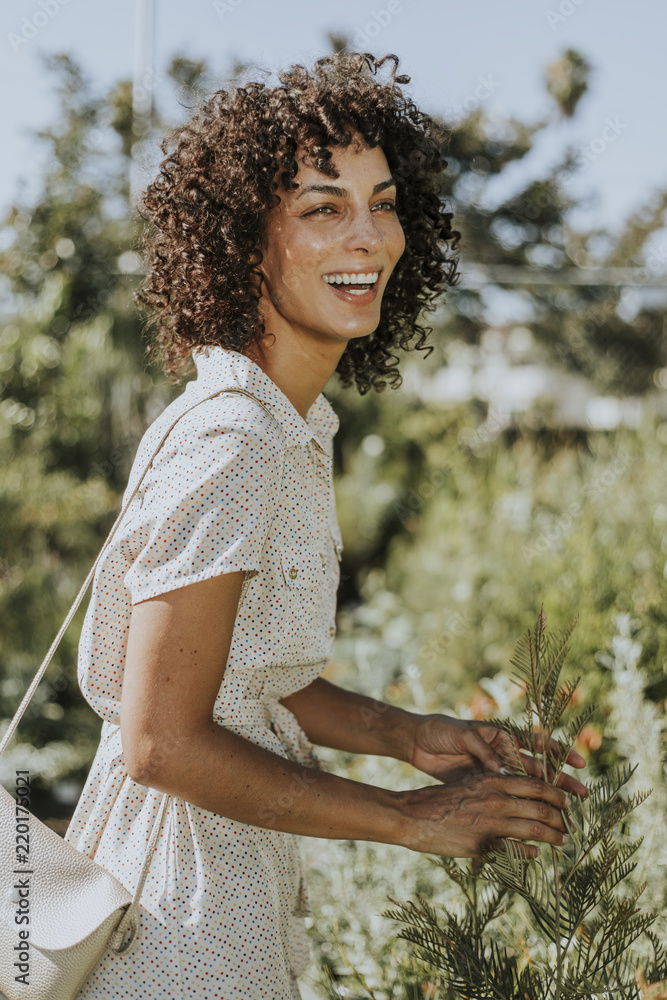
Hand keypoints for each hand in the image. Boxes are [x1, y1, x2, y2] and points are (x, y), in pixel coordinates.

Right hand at [398, 770, 571, 858]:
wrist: (413, 816)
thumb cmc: (441, 797)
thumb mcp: (471, 782)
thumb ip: (495, 785)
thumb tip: (517, 789)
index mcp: (495, 779)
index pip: (538, 785)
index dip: (558, 794)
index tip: (567, 803)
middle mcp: (498, 799)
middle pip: (543, 808)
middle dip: (562, 819)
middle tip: (570, 826)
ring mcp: (493, 823)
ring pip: (536, 830)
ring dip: (554, 837)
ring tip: (563, 841)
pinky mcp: (484, 844)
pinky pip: (517, 850)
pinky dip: (531, 852)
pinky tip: (535, 853)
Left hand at [409, 713, 588, 799]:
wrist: (416, 741)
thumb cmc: (441, 731)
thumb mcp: (463, 736)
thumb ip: (484, 751)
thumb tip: (505, 771)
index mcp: (501, 735)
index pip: (536, 743)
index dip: (559, 752)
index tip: (580, 762)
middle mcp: (502, 753)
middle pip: (537, 768)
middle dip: (560, 780)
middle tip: (582, 795)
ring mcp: (493, 771)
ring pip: (526, 786)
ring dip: (545, 798)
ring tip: (565, 812)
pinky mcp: (481, 785)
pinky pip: (506, 797)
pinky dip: (519, 808)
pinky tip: (532, 821)